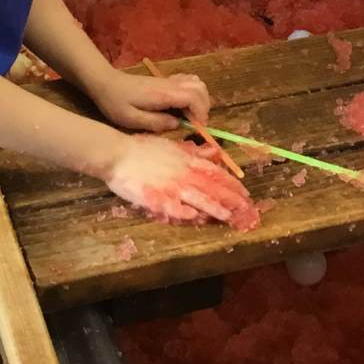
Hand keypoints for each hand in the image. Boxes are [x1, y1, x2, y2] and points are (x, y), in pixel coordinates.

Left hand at [88, 63, 208, 132]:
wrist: (105, 82)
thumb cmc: (115, 102)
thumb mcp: (131, 119)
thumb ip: (156, 122)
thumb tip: (177, 124)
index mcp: (163, 95)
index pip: (193, 97)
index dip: (200, 113)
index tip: (196, 127)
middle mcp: (169, 85)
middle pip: (200, 89)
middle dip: (204, 108)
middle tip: (195, 124)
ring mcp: (168, 81)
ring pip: (197, 83)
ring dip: (200, 100)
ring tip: (190, 116)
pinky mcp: (165, 81)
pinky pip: (188, 81)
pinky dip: (193, 92)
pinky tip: (183, 105)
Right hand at [101, 135, 250, 224]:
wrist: (118, 154)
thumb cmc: (143, 148)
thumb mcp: (171, 146)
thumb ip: (193, 152)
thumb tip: (214, 153)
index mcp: (187, 160)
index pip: (215, 173)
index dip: (231, 183)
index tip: (244, 192)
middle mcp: (183, 173)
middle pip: (211, 187)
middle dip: (230, 198)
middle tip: (245, 208)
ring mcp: (170, 186)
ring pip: (197, 197)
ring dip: (214, 207)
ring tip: (227, 215)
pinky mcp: (156, 197)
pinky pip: (173, 206)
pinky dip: (185, 212)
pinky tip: (195, 217)